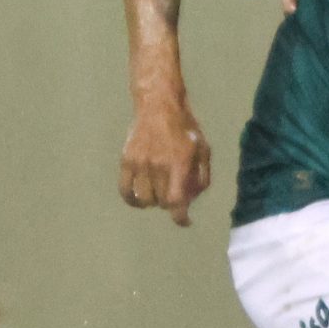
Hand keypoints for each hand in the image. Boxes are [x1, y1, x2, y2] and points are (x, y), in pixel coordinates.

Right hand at [119, 93, 211, 224]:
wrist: (159, 106)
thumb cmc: (185, 128)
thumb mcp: (203, 149)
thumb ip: (201, 176)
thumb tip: (192, 200)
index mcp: (179, 163)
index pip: (176, 201)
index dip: (180, 217)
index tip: (185, 221)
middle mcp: (158, 165)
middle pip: (161, 202)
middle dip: (170, 203)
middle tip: (174, 195)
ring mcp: (140, 163)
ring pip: (144, 199)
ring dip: (153, 202)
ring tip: (159, 193)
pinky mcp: (126, 160)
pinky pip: (125, 190)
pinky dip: (132, 200)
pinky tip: (139, 199)